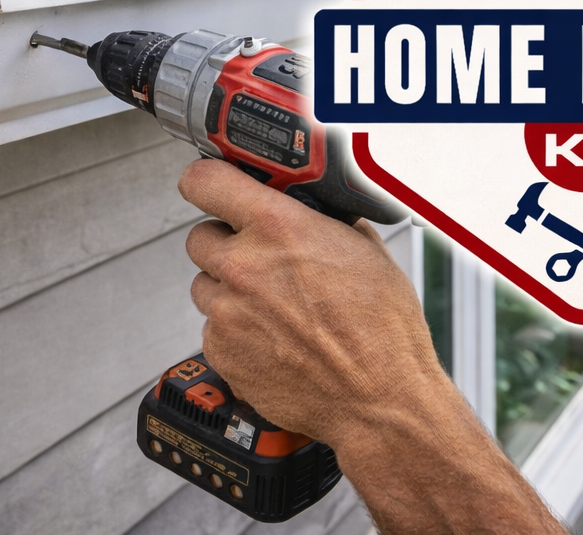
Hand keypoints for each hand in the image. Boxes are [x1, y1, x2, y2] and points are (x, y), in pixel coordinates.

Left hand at [179, 158, 439, 441]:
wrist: (380, 400)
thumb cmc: (382, 330)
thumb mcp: (365, 249)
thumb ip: (322, 220)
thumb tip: (307, 206)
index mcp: (278, 228)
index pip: (205, 182)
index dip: (206, 182)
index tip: (210, 187)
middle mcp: (244, 267)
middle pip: (200, 237)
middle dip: (225, 243)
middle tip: (256, 258)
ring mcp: (228, 312)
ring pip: (205, 285)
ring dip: (228, 289)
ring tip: (272, 307)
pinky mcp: (222, 352)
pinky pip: (212, 329)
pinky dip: (234, 331)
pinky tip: (272, 339)